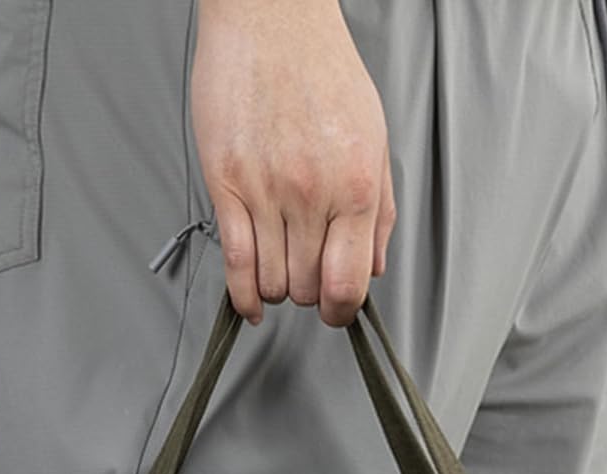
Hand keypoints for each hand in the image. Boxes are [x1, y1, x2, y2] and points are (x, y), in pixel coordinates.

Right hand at [191, 0, 396, 327]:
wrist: (272, 18)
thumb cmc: (323, 71)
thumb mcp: (373, 139)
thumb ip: (379, 211)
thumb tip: (373, 268)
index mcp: (356, 188)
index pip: (349, 284)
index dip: (343, 311)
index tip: (338, 312)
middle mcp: (313, 195)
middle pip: (309, 288)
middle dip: (311, 293)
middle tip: (309, 276)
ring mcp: (267, 191)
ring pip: (273, 281)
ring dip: (278, 288)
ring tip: (281, 269)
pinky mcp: (227, 182)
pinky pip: (234, 261)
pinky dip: (242, 294)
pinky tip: (250, 301)